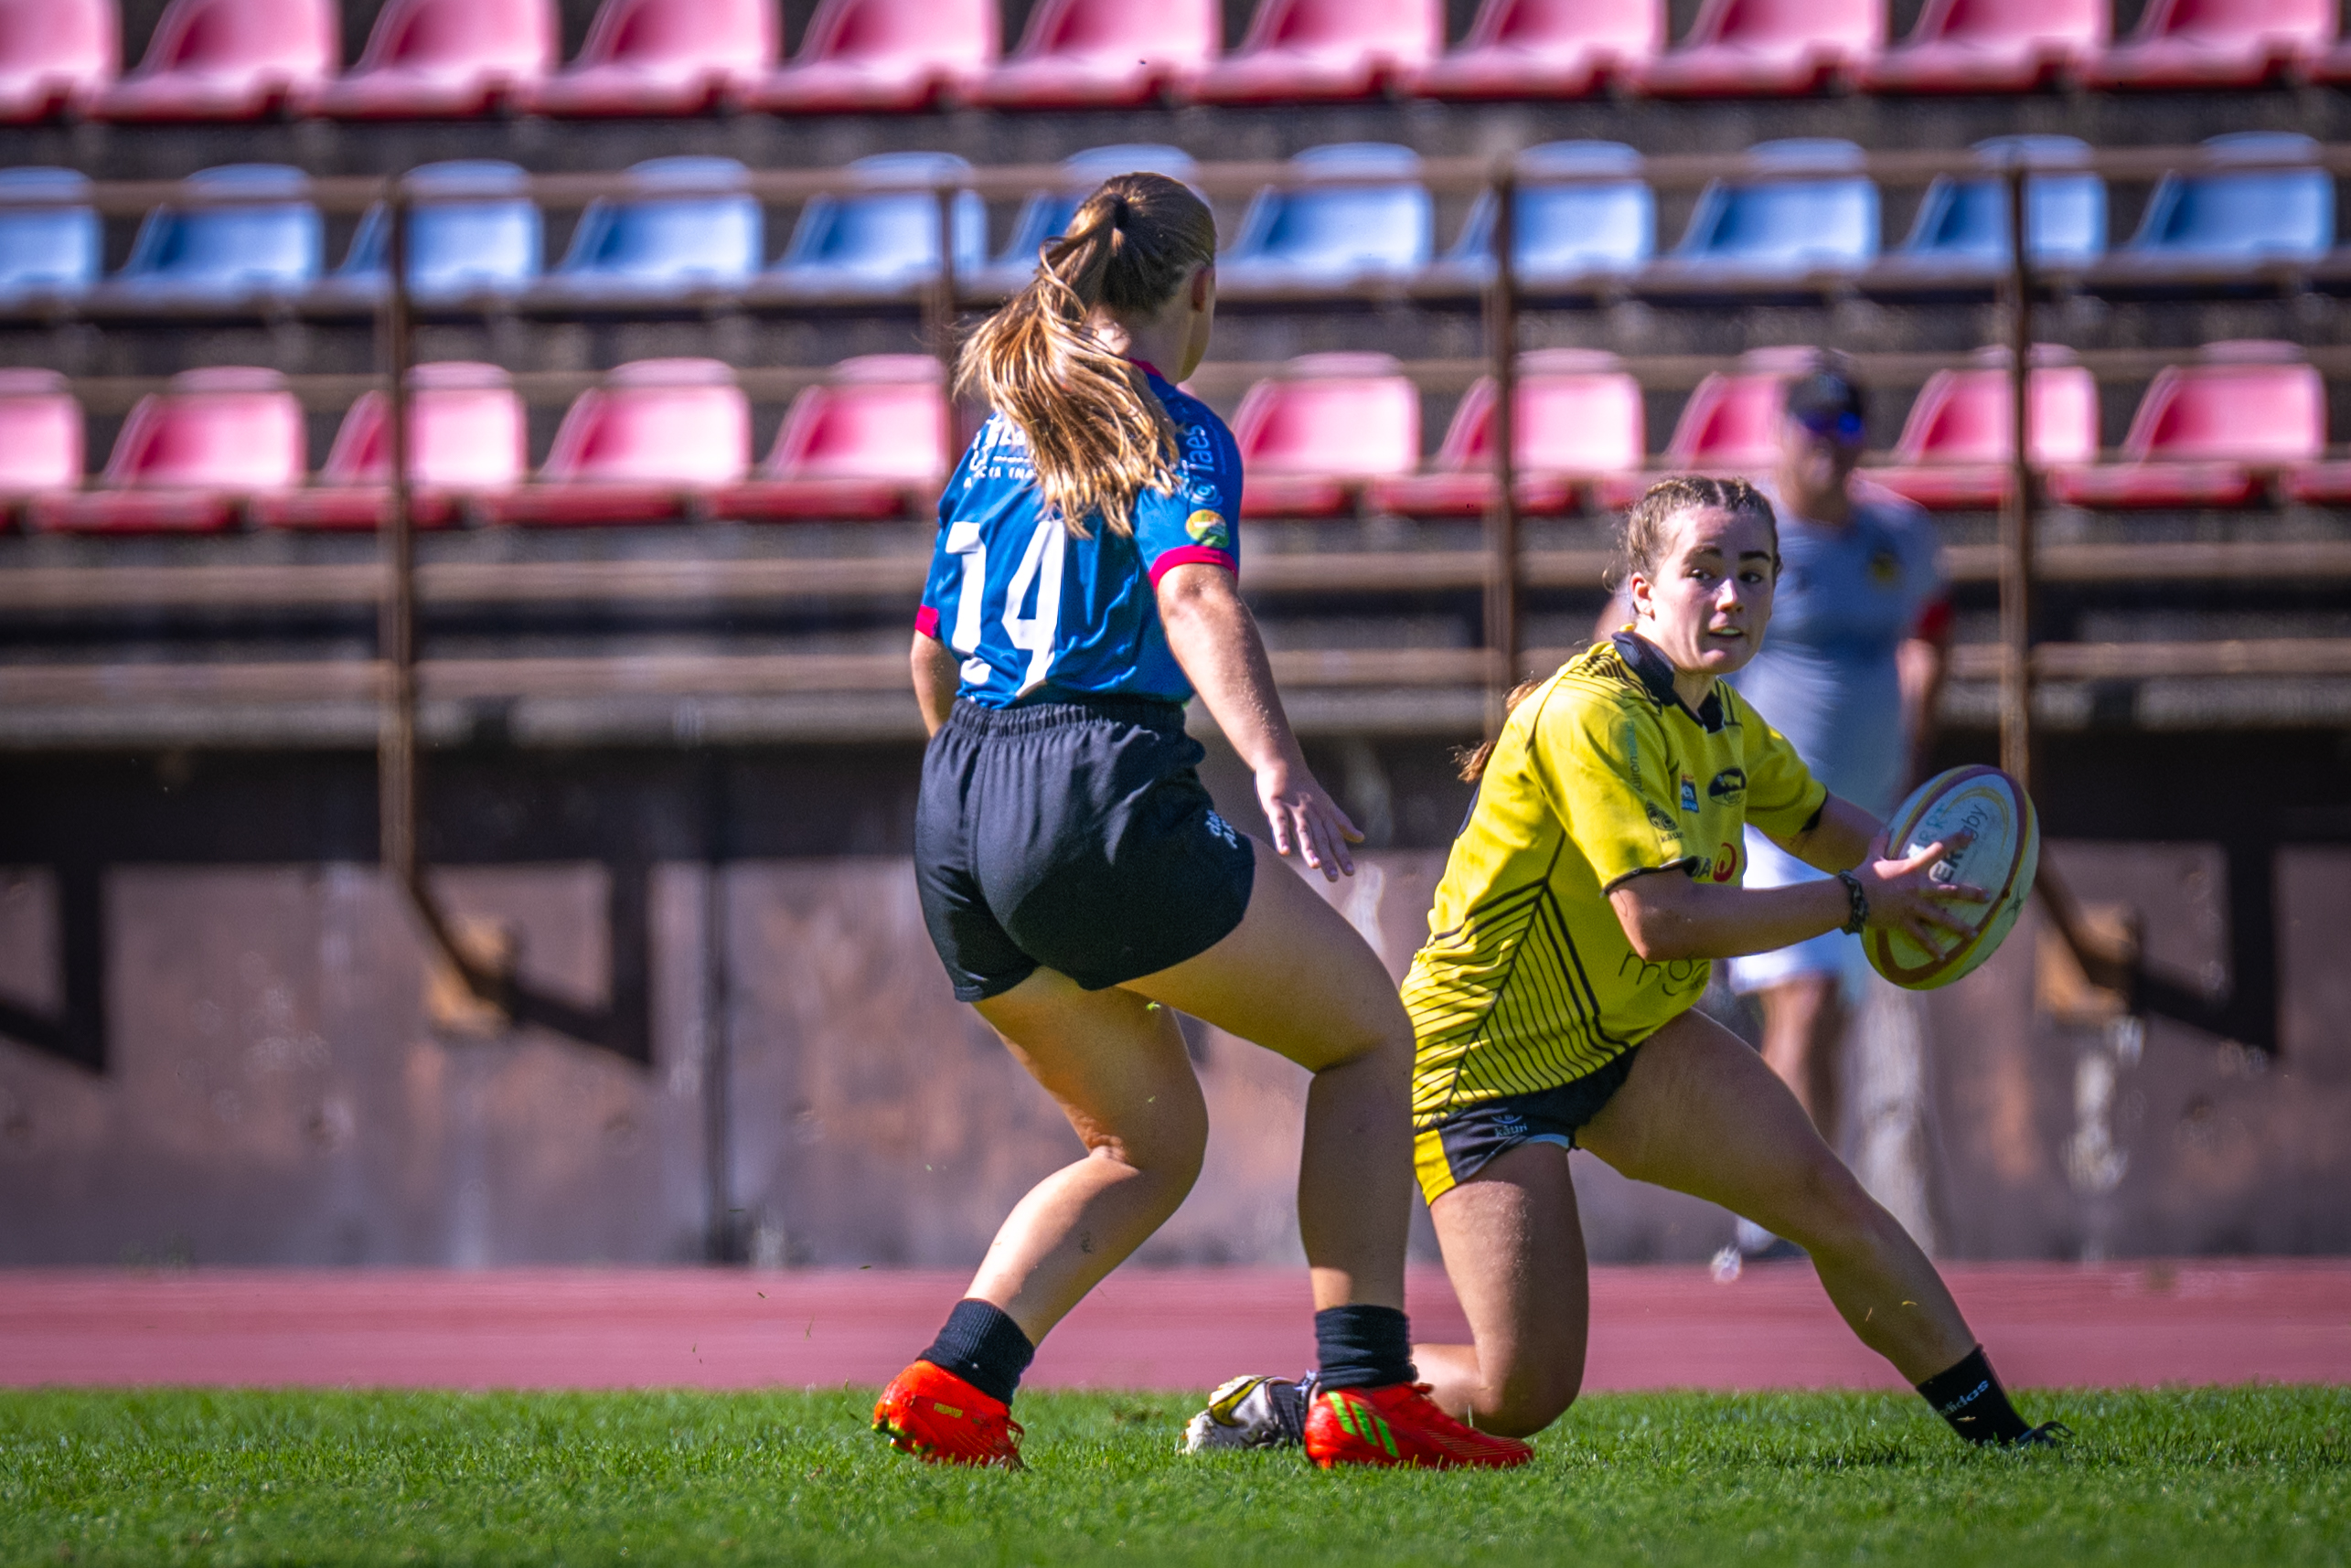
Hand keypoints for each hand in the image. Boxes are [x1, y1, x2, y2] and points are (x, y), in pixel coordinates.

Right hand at [1256, 757, 1363, 880]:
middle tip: (1334, 877)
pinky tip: (1284, 852)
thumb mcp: (1326, 805)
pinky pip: (1279, 823)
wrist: (1282, 761)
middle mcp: (1312, 814)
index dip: (1342, 855)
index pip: (1335, 838)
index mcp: (1323, 815)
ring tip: (1314, 867)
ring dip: (1309, 849)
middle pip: (1321, 838)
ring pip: (1303, 832)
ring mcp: (1294, 810)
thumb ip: (1342, 823)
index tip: (1350, 873)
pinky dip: (1281, 837)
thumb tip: (1361, 838)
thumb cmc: (1304, 787)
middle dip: (1328, 858)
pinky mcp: (1276, 806)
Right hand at [1855, 830, 1986, 952]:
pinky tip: (1943, 957)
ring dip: (1959, 926)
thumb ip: (1880, 842)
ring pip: (1942, 918)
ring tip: (1974, 933)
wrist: (1851, 897)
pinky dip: (1931, 948)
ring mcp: (1913, 907)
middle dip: (1971, 894)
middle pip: (1950, 891)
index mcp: (1912, 869)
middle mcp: (1918, 888)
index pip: (1938, 850)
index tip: (1971, 836)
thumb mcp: (1873, 856)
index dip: (1956, 841)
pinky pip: (1922, 937)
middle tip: (1988, 896)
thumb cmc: (1863, 875)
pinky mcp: (1905, 922)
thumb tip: (1884, 829)